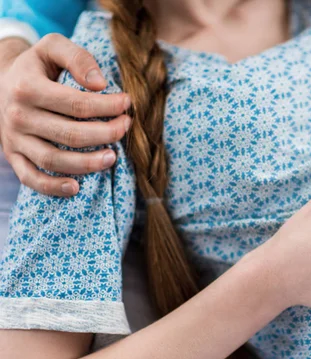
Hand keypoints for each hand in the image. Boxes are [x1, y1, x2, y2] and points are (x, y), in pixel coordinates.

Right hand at [0, 35, 130, 196]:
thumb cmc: (38, 66)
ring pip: (53, 160)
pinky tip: (76, 187)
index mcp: (27, 88)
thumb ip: (78, 58)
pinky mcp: (13, 155)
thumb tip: (100, 84)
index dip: (107, 106)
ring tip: (113, 157)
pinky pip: (31, 178)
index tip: (127, 104)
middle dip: (105, 134)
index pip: (76, 104)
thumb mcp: (53, 47)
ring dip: (86, 164)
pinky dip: (52, 187)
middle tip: (126, 128)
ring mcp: (14, 139)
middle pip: (69, 134)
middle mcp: (18, 116)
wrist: (2, 82)